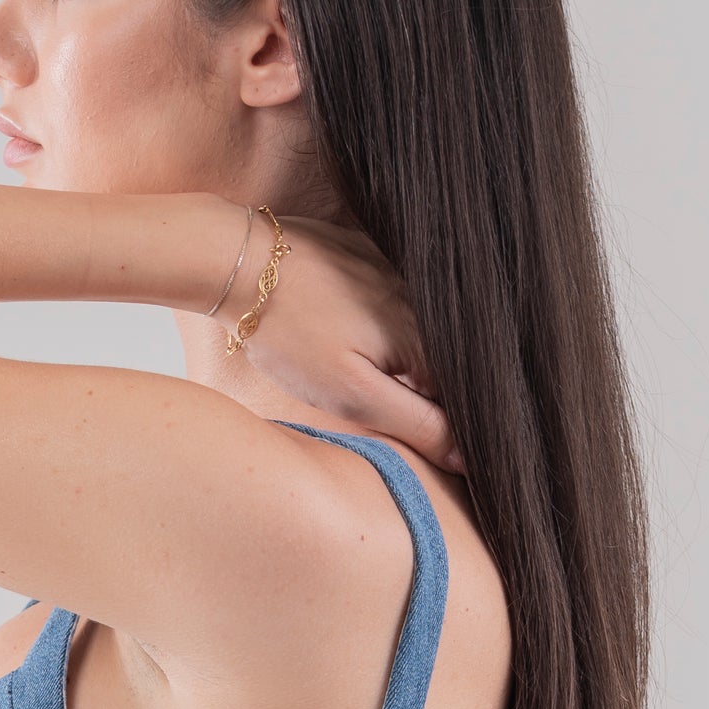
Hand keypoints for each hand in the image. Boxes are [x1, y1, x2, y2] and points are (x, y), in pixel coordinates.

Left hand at [230, 214, 462, 475]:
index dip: (439, 422)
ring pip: (416, 328)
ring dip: (398, 355)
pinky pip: (392, 296)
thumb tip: (466, 455)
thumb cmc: (292, 335)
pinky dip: (379, 319)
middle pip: (440, 360)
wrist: (243, 261)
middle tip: (361, 391)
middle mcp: (422, 301)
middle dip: (418, 388)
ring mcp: (396, 271)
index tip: (400, 425)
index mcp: (425, 339)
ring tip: (346, 357)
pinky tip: (344, 326)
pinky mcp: (370, 254)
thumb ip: (416, 424)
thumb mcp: (354, 394)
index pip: (459, 394)